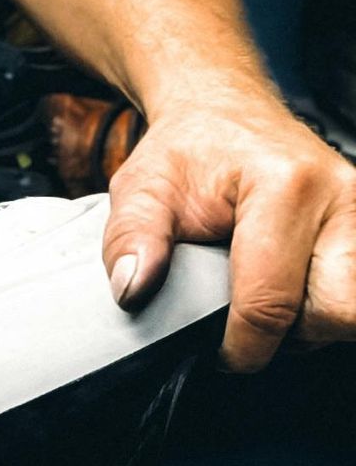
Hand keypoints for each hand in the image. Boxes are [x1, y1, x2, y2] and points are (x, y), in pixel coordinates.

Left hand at [103, 84, 355, 366]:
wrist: (228, 113)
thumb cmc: (190, 152)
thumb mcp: (142, 187)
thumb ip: (130, 238)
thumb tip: (133, 290)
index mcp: (284, 186)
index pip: (271, 303)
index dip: (240, 346)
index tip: (219, 352)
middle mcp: (340, 196)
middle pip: (338, 312)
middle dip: (294, 333)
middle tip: (253, 317)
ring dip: (317, 320)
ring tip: (274, 295)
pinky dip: (330, 303)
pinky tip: (299, 287)